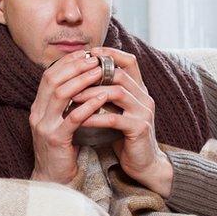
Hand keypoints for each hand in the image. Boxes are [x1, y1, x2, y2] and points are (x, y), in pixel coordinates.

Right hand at [30, 50, 105, 184]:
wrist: (54, 179)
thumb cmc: (62, 149)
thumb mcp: (59, 122)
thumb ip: (65, 104)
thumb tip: (82, 81)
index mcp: (38, 108)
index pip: (49, 76)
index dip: (67, 63)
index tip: (85, 54)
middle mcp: (37, 114)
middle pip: (53, 80)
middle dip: (74, 66)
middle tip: (94, 58)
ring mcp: (44, 126)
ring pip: (61, 95)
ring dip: (82, 80)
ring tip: (100, 72)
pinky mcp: (56, 140)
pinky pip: (72, 118)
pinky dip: (88, 105)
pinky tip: (103, 98)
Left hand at [70, 47, 173, 196]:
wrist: (142, 162)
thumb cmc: (124, 135)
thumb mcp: (116, 110)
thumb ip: (106, 94)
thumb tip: (81, 77)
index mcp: (139, 90)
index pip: (129, 61)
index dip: (110, 54)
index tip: (89, 53)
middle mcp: (144, 97)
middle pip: (120, 74)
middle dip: (93, 75)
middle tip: (71, 78)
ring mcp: (144, 112)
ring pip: (116, 93)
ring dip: (91, 94)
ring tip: (72, 98)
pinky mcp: (140, 129)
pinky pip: (114, 118)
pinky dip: (94, 117)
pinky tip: (79, 119)